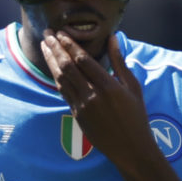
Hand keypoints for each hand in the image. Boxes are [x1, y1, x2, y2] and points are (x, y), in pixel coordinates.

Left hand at [40, 31, 157, 170]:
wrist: (130, 147)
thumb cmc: (136, 115)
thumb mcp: (133, 86)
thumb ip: (120, 62)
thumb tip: (113, 38)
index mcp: (108, 85)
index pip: (83, 59)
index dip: (70, 44)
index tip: (61, 33)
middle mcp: (92, 94)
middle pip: (68, 66)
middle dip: (55, 48)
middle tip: (47, 34)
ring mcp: (82, 106)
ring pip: (61, 79)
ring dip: (51, 61)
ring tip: (45, 46)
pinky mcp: (77, 115)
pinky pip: (63, 92)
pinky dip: (57, 78)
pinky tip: (53, 68)